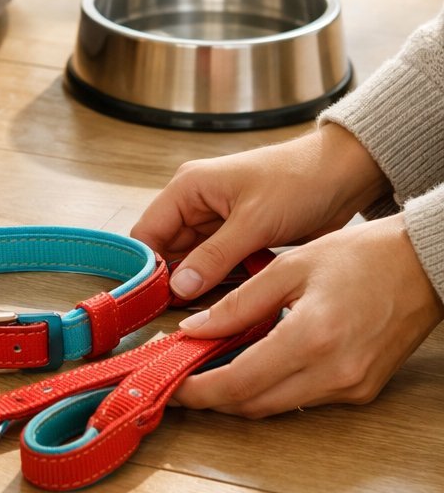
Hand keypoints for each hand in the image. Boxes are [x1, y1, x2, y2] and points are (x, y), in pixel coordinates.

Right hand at [130, 123, 388, 299]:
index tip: (155, 302)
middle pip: (168, 252)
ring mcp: (218, 223)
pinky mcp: (240, 238)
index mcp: (189, 188)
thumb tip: (178, 288)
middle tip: (183, 318)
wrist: (345, 175)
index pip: (148, 232)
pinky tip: (231, 304)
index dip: (147, 266)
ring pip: (193, 263)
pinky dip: (223, 284)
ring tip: (208, 314)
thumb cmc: (299, 181)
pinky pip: (219, 267)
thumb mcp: (254, 221)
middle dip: (174, 282)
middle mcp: (197, 204)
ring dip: (201, 286)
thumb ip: (214, 257)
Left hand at [172, 215, 443, 415]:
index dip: (198, 392)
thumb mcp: (289, 267)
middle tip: (184, 377)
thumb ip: (238, 303)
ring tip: (213, 367)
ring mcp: (351, 388)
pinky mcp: (362, 391)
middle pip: (255, 406)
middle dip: (214, 397)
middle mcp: (333, 374)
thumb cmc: (362, 256)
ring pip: (279, 407)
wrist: (424, 266)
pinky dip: (275, 387)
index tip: (171, 386)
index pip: (239, 384)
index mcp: (311, 338)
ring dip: (243, 393)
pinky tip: (258, 362)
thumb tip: (194, 330)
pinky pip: (305, 399)